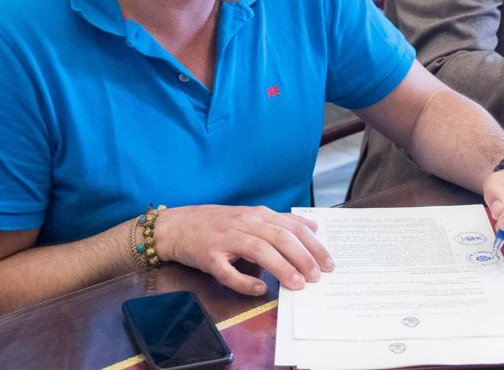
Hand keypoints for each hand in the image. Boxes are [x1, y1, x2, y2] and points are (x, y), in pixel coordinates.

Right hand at [154, 205, 333, 295]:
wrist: (176, 225)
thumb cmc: (216, 223)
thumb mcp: (250, 216)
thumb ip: (280, 222)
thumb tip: (312, 226)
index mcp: (256, 215)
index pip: (292, 228)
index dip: (312, 245)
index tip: (328, 262)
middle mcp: (243, 224)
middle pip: (279, 238)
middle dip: (302, 257)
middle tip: (316, 276)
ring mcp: (225, 239)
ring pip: (259, 250)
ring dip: (281, 267)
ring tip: (297, 283)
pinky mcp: (208, 256)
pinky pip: (227, 271)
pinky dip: (244, 280)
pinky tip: (259, 289)